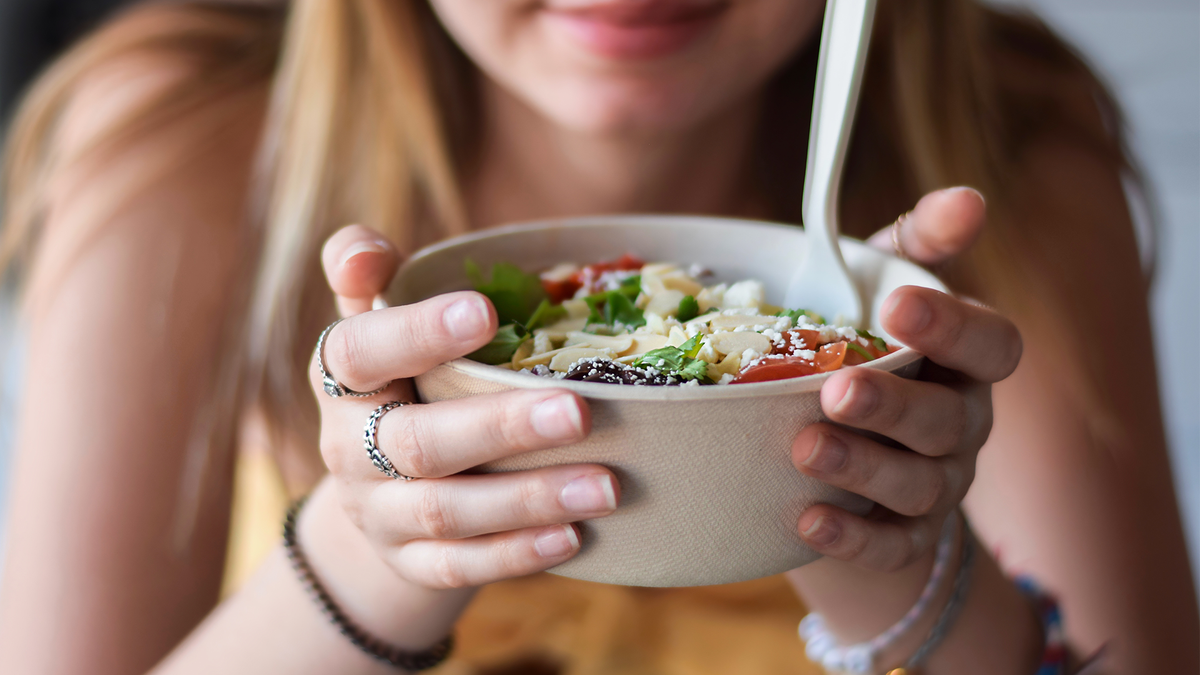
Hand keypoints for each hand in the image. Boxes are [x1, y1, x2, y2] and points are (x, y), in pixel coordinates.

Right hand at [310, 225, 618, 588]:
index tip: (486, 311)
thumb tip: (364, 249)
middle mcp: (348, 447)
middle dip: (498, 427)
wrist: (375, 488)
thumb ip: (371, 276)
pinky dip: (517, 555)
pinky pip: (460, 567)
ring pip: (446, 511)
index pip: (360, 352)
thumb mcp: (377, 324)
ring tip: (606, 486)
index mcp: (341, 378)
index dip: (417, 333)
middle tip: (578, 411)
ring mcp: (377, 513)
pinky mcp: (410, 563)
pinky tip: (574, 537)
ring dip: (527, 500)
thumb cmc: (402, 380)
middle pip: (415, 442)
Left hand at [792, 187, 1021, 570]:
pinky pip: (888, 547)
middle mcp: (960, 425)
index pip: (991, 346)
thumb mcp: (877, 285)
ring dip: (862, 468)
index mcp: (962, 363)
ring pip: (917, 486)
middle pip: (946, 422)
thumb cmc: (858, 346)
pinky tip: (807, 521)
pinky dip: (851, 538)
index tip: (898, 305)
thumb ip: (915, 242)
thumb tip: (968, 198)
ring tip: (804, 447)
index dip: (952, 327)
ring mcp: (936, 486)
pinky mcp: (900, 537)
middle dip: (893, 406)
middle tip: (835, 389)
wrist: (837, 444)